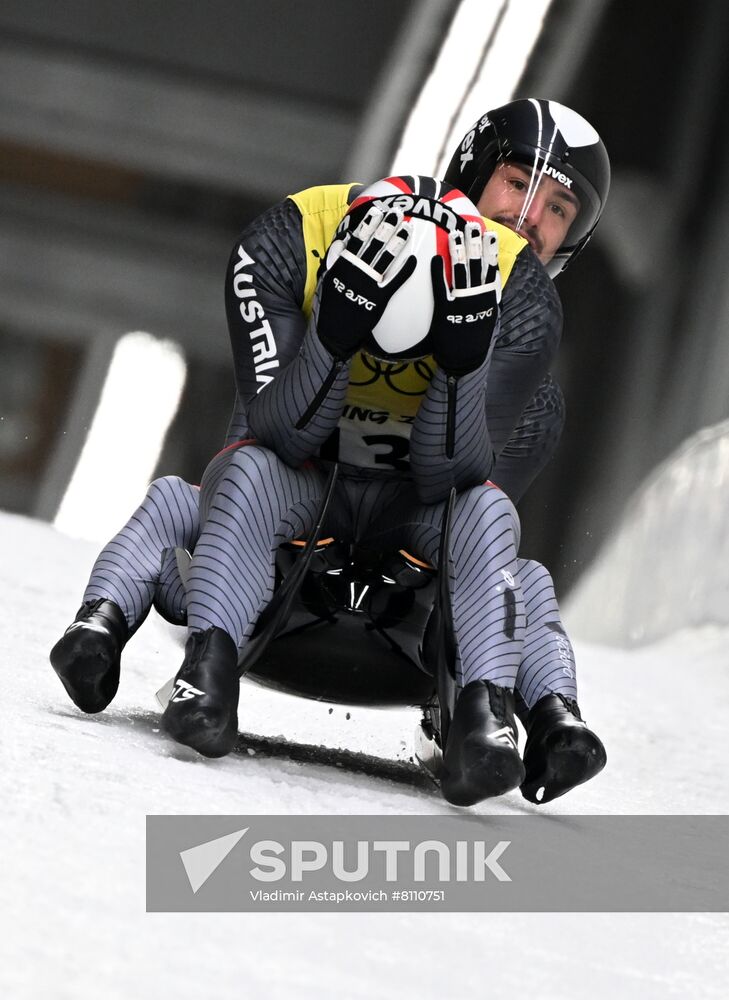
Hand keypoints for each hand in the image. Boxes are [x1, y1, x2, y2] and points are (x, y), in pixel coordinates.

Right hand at [315, 207, 415, 359]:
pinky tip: (415, 260)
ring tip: (408, 229)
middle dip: (387, 226)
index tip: (377, 210)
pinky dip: (405, 271)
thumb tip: (341, 242)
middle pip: (374, 244)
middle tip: (398, 212)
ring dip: (398, 242)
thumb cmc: (330, 307)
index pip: (357, 239)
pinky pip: (394, 282)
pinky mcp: (378, 300)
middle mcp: (356, 271)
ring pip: (385, 259)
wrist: (333, 334)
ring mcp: (368, 285)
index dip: (368, 223)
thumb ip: (334, 261)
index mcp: (343, 265)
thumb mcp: (327, 280)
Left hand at [429, 225, 500, 376]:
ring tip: (456, 234)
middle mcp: (477, 297)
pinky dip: (439, 272)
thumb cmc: (475, 338)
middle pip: (477, 265)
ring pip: (461, 272)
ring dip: (458, 251)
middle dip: (474, 244)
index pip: (490, 268)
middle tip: (471, 226)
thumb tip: (489, 281)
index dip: (489, 250)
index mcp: (488, 298)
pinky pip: (442, 287)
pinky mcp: (446, 310)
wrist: (466, 359)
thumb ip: (487, 298)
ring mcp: (462, 302)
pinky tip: (435, 258)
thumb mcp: (487, 316)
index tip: (488, 234)